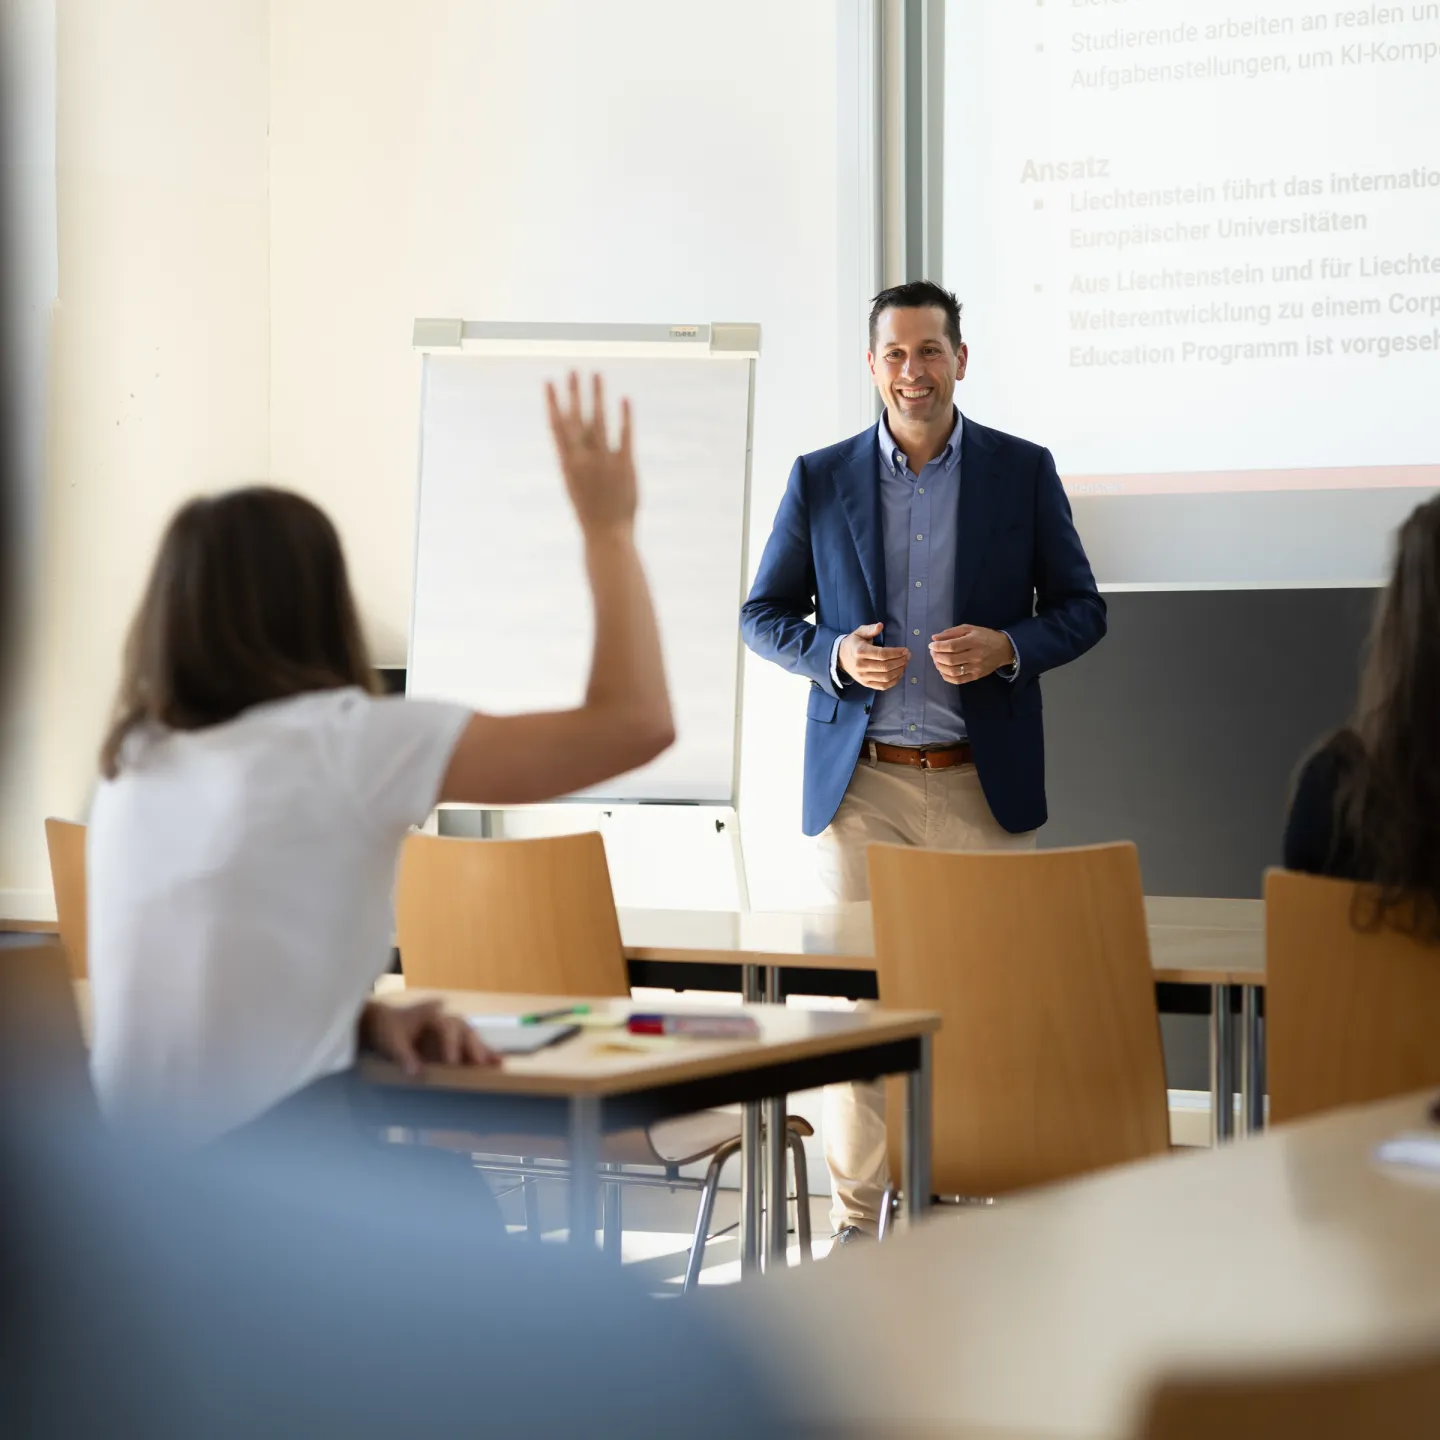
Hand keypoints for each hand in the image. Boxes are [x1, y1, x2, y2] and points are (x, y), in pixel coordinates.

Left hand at [359, 1000, 498, 1075]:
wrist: (387, 1023)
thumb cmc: (389, 1029)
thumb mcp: (391, 1042)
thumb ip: (403, 1056)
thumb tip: (416, 1072)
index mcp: (431, 1015)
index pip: (445, 1027)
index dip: (450, 1044)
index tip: (452, 1062)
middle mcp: (446, 1019)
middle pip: (464, 1029)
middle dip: (472, 1046)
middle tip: (478, 1063)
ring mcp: (452, 1029)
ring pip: (471, 1037)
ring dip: (483, 1050)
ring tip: (496, 1063)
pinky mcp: (455, 1041)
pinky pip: (471, 1046)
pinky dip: (484, 1053)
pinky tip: (497, 1062)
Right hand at [546, 372, 635, 533]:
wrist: (607, 535)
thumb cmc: (590, 512)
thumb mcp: (575, 484)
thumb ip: (576, 461)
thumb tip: (575, 440)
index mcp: (567, 464)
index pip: (557, 426)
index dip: (552, 403)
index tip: (548, 382)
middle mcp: (583, 459)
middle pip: (577, 419)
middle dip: (574, 393)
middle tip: (573, 369)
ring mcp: (604, 461)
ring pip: (599, 422)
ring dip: (597, 396)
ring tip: (596, 374)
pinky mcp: (625, 466)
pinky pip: (624, 436)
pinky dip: (624, 417)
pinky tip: (624, 399)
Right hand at [838, 622, 910, 690]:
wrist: (840, 657)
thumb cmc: (854, 643)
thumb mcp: (860, 632)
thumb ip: (870, 629)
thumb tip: (880, 626)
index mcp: (860, 651)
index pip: (882, 654)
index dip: (896, 653)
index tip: (906, 650)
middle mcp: (860, 665)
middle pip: (885, 666)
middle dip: (900, 661)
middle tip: (907, 656)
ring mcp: (863, 676)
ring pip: (885, 677)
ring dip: (899, 671)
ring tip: (905, 664)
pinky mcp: (865, 684)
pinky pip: (882, 686)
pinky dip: (894, 681)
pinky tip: (899, 673)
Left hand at [928, 625, 1014, 684]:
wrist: (1004, 649)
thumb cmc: (985, 636)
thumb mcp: (970, 629)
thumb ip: (951, 632)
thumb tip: (934, 638)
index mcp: (973, 641)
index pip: (952, 646)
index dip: (938, 647)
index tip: (931, 645)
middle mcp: (975, 656)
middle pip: (950, 660)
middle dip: (937, 656)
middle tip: (933, 652)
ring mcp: (976, 668)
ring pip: (953, 671)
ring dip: (940, 667)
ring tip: (936, 661)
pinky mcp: (976, 676)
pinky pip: (958, 680)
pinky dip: (946, 676)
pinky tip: (943, 670)